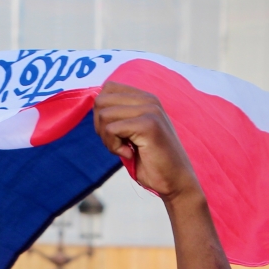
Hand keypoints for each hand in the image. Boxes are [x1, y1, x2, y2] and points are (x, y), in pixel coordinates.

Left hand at [92, 82, 199, 201]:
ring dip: (107, 139)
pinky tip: (130, 154)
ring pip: (104, 115)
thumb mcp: (130, 132)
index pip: (108, 88)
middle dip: (100, 126)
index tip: (115, 132)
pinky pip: (111, 130)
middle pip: (101, 100)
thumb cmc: (150, 159)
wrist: (174, 179)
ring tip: (125, 149)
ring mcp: (150, 110)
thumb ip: (117, 116)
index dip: (101, 112)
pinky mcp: (149, 125)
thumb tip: (94, 105)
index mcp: (145, 98)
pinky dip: (114, 147)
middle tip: (117, 143)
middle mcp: (149, 99)